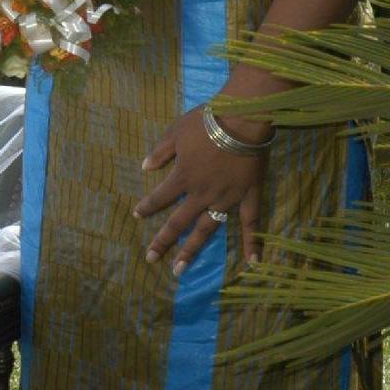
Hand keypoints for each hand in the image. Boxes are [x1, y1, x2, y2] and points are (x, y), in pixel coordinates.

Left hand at [133, 105, 266, 272]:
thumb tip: (144, 167)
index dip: (147, 207)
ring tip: (180, 269)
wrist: (242, 120)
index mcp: (183, 178)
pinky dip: (253, 243)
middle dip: (163, 241)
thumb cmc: (206, 123)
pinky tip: (253, 263)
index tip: (136, 215)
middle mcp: (202, 194)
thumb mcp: (175, 132)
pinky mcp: (249, 196)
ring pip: (207, 229)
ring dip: (192, 249)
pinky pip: (251, 223)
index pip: (160, 197)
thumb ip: (160, 152)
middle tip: (151, 258)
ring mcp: (226, 198)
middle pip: (179, 222)